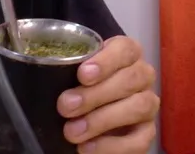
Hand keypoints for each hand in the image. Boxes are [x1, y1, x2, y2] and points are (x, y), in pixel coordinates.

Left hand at [57, 35, 158, 152]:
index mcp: (127, 55)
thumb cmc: (79, 87)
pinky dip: (111, 146)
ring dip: (103, 120)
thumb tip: (47, 75)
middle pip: (131, 79)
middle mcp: (142, 77)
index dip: (106, 61)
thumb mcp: (72, 75)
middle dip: (97, 94)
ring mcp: (147, 105)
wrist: (87, 116)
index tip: (82, 75)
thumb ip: (67, 71)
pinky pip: (138, 141)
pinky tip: (87, 147)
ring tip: (73, 132)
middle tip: (67, 106)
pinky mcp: (146, 133)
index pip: (126, 49)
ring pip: (139, 107)